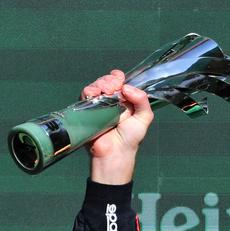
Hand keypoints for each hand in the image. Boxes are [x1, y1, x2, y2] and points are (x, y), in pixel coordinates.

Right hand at [83, 69, 153, 184]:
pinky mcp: (87, 110)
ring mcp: (98, 105)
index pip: (119, 82)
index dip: (118, 77)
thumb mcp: (144, 118)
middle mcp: (111, 102)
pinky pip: (85, 95)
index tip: (121, 81)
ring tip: (106, 91)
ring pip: (96, 85)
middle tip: (115, 88)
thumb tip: (127, 87)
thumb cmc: (130, 139)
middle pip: (106, 80)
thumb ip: (142, 100)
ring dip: (101, 83)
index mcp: (124, 101)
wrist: (114, 153)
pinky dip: (89, 90)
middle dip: (110, 79)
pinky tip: (95, 93)